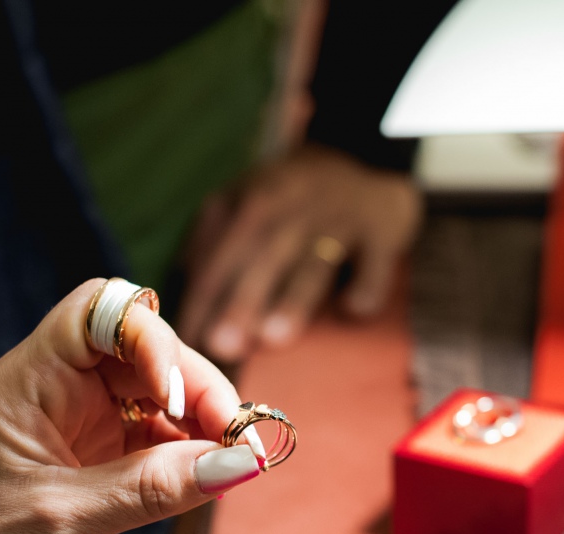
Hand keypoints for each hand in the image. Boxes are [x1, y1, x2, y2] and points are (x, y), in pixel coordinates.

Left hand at [0, 279, 264, 533]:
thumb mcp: (65, 519)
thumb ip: (153, 488)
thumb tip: (239, 464)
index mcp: (31, 379)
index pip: (100, 312)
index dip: (151, 341)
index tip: (180, 401)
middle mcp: (62, 385)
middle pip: (148, 350)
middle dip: (198, 387)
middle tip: (238, 442)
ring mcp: (88, 417)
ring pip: (166, 390)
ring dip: (206, 420)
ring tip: (235, 462)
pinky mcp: (109, 452)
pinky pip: (166, 433)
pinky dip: (197, 450)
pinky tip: (214, 474)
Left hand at [177, 144, 421, 360]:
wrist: (365, 157)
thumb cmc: (292, 203)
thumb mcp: (245, 205)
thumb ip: (213, 247)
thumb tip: (181, 306)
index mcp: (251, 202)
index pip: (219, 253)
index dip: (202, 297)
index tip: (187, 342)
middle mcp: (292, 204)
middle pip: (262, 256)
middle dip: (240, 301)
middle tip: (221, 346)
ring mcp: (339, 215)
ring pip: (313, 260)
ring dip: (293, 299)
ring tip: (274, 338)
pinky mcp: (382, 228)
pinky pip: (374, 259)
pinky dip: (366, 283)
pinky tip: (354, 310)